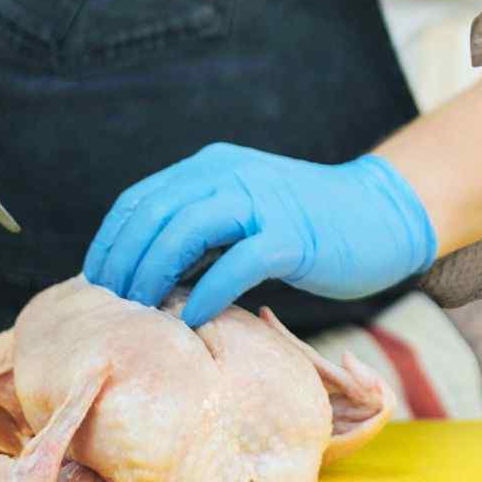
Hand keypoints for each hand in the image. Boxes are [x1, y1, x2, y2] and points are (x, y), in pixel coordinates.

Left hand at [82, 143, 436, 327]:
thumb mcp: (247, 208)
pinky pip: (236, 264)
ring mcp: (265, 203)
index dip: (111, 240)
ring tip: (146, 309)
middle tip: (118, 303)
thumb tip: (147, 269)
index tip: (99, 279)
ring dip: (155, 274)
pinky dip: (207, 292)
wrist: (382, 214)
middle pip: (155, 215)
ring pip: (186, 231)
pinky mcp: (294, 237)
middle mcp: (234, 175)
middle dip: (125, 262)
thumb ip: (203, 225)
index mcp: (216, 165)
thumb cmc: (310, 223)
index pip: (140, 198)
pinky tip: (195, 316)